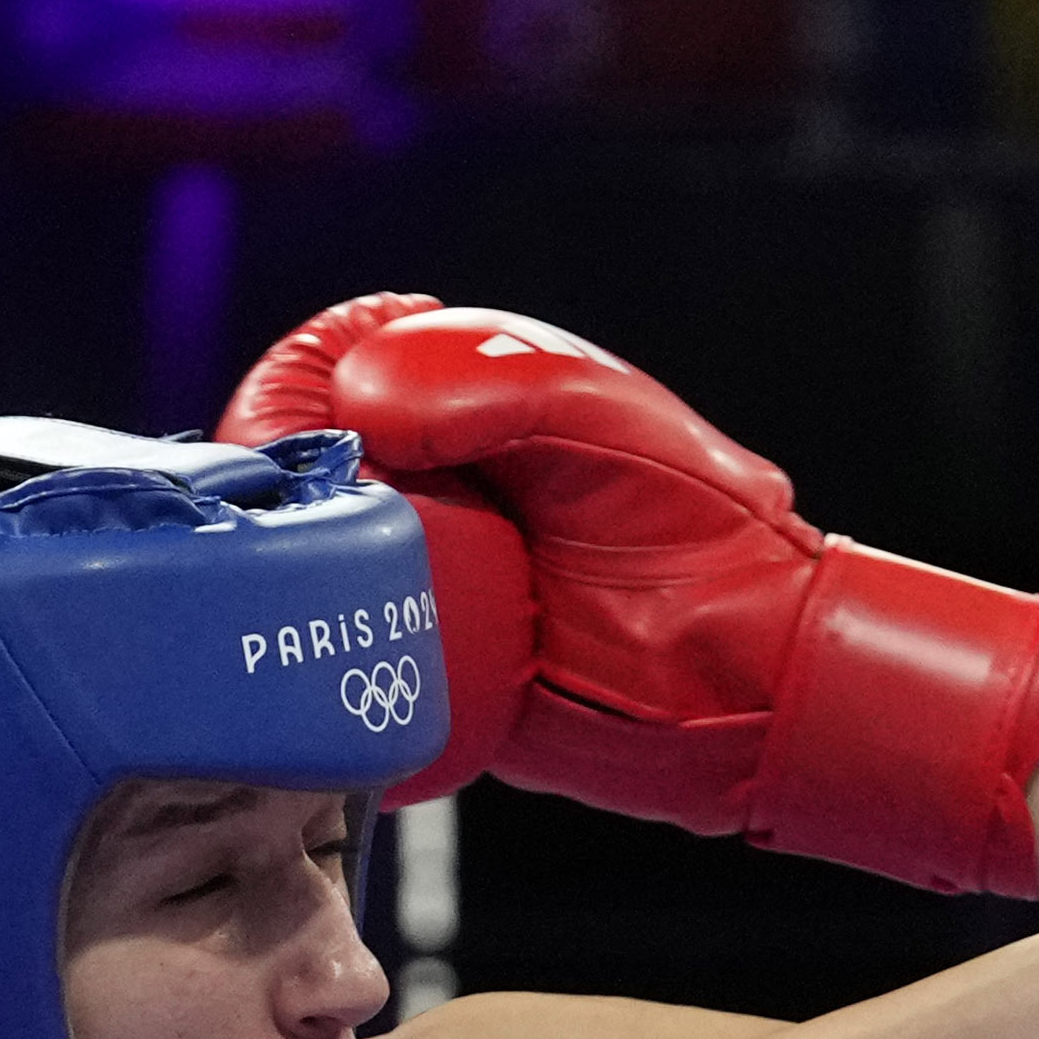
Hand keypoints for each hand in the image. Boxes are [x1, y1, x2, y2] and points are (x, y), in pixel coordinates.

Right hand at [220, 291, 1038, 895]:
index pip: (329, 362)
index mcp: (459, 405)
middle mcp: (420, 491)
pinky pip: (316, 660)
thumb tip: (362, 400)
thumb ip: (493, 385)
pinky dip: (305, 653)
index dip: (312, 372)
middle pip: (288, 462)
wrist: (751, 677)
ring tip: (354, 567)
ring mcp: (407, 583)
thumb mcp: (606, 421)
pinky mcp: (404, 674)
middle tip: (347, 494)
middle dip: (294, 472)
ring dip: (296, 563)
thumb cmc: (702, 533)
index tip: (342, 398)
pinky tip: (328, 640)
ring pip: (290, 559)